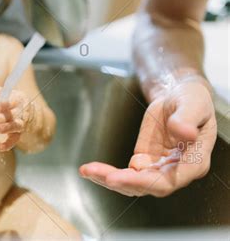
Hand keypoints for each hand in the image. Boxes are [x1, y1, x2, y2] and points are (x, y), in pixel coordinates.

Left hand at [0, 85, 32, 151]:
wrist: (31, 112)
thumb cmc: (14, 101)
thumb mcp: (7, 94)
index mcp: (17, 100)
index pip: (9, 102)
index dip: (0, 104)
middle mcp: (20, 112)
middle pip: (9, 115)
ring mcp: (21, 123)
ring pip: (15, 126)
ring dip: (7, 128)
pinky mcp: (19, 133)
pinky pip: (15, 139)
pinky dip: (8, 144)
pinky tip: (0, 147)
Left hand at [79, 79, 216, 196]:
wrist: (178, 97)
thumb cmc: (192, 101)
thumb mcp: (193, 104)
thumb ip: (187, 119)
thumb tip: (185, 132)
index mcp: (194, 162)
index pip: (170, 180)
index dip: (148, 182)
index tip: (126, 176)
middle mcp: (176, 172)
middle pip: (148, 186)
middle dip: (124, 182)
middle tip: (105, 176)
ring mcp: (158, 170)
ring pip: (132, 184)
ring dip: (109, 179)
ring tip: (87, 171)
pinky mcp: (143, 163)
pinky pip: (125, 174)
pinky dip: (107, 173)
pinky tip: (89, 169)